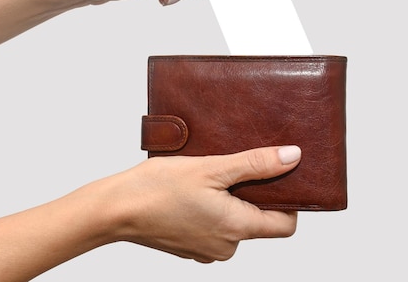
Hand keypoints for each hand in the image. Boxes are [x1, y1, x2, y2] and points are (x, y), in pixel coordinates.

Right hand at [97, 145, 300, 262]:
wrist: (115, 208)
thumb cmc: (158, 188)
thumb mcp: (212, 167)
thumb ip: (255, 164)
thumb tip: (292, 158)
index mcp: (236, 228)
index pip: (286, 225)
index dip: (288, 200)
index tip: (276, 177)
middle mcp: (225, 246)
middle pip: (258, 222)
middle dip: (252, 195)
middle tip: (234, 168)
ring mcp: (206, 249)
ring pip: (234, 223)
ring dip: (229, 200)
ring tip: (209, 177)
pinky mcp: (189, 247)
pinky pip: (213, 227)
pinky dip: (210, 209)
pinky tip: (193, 190)